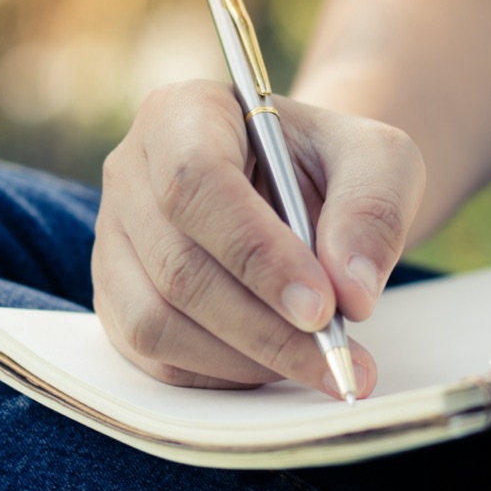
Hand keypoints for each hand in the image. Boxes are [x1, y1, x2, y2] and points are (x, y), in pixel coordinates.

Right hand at [91, 80, 425, 396]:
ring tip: (318, 363)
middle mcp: (129, 174)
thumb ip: (373, 209)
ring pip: (155, 321)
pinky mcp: (115, 300)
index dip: (255, 253)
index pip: (194, 183)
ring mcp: (113, 242)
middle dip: (264, 327)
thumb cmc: (329, 165)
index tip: (323, 306)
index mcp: (181, 115)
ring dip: (244, 358)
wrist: (298, 189)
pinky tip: (276, 363)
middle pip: (176, 265)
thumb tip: (351, 292)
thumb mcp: (378, 159)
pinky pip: (153, 357)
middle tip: (339, 357)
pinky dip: (221, 375)